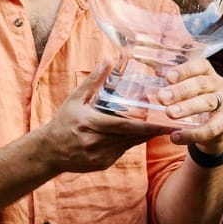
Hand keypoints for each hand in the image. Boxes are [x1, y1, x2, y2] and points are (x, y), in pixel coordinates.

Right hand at [39, 63, 169, 173]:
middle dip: (153, 131)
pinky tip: (140, 134)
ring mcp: (99, 156)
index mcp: (89, 124)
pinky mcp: (102, 164)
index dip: (147, 126)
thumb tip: (109, 59)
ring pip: (129, 145)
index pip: (124, 126)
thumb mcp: (75, 99)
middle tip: (173, 125)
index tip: (165, 122)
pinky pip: (122, 151)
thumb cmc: (62, 122)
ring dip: (145, 136)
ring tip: (163, 127)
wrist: (49, 151)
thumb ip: (94, 80)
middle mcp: (95, 143)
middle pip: (131, 137)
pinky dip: (132, 142)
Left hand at [162, 58, 222, 154]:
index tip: (167, 77)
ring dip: (187, 108)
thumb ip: (166, 79)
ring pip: (208, 102)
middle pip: (201, 84)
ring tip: (169, 114)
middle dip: (180, 91)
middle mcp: (217, 84)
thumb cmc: (192, 99)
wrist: (211, 126)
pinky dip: (193, 134)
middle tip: (162, 98)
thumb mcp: (182, 87)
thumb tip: (143, 62)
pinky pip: (211, 128)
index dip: (184, 70)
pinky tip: (176, 136)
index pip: (200, 65)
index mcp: (207, 72)